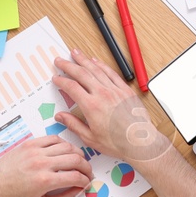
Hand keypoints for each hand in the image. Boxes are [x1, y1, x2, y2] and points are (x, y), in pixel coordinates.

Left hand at [0, 135, 93, 196]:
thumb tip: (77, 192)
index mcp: (44, 181)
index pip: (75, 176)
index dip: (85, 180)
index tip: (86, 183)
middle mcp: (41, 163)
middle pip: (75, 159)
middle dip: (86, 167)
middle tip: (87, 172)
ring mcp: (36, 151)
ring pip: (67, 146)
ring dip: (77, 154)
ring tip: (78, 161)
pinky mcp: (30, 144)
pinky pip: (53, 138)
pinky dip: (63, 144)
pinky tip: (65, 151)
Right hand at [52, 49, 172, 162]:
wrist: (140, 142)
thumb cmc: (117, 143)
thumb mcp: (90, 138)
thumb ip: (73, 124)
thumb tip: (60, 116)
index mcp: (92, 106)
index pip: (72, 88)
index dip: (62, 81)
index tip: (56, 78)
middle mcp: (103, 94)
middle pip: (82, 74)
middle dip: (69, 65)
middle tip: (60, 60)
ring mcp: (115, 90)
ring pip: (96, 70)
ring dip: (84, 60)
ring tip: (76, 53)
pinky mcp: (125, 90)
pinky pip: (112, 73)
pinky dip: (102, 66)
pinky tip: (95, 61)